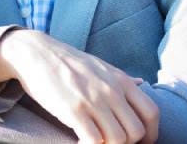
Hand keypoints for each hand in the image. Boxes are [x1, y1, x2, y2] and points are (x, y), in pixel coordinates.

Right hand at [0, 30, 158, 143]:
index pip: (151, 113)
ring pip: (118, 139)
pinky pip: (94, 141)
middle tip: (109, 140)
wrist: (35, 52)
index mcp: (120, 80)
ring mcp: (93, 100)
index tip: (139, 141)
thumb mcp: (99, 65)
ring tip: (93, 139)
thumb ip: (120, 78)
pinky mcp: (73, 110)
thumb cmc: (66, 61)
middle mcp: (111, 90)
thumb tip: (142, 83)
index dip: (150, 134)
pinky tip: (79, 141)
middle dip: (126, 142)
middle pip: (136, 132)